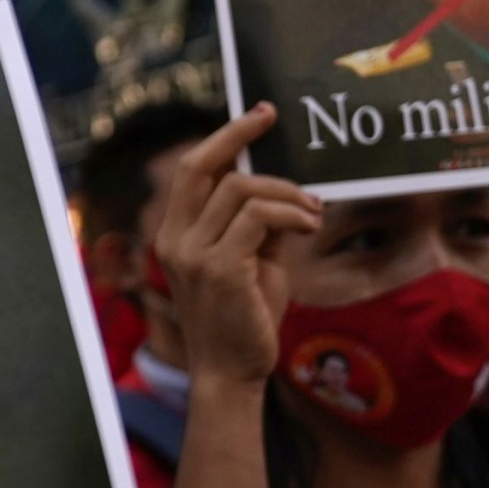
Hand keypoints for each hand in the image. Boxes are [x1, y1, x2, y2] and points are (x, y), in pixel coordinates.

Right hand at [152, 104, 320, 387]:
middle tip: (272, 121)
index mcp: (176, 235)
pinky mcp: (221, 268)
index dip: (223, 137)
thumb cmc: (244, 319)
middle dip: (237, 134)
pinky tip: (309, 227)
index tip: (258, 115)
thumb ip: (259, 225)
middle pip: (202, 166)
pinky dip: (292, 214)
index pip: (191, 171)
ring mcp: (194, 254)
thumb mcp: (252, 262)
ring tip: (312, 213)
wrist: (232, 372)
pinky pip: (261, 216)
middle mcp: (176, 240)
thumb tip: (286, 191)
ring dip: (287, 193)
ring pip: (241, 188)